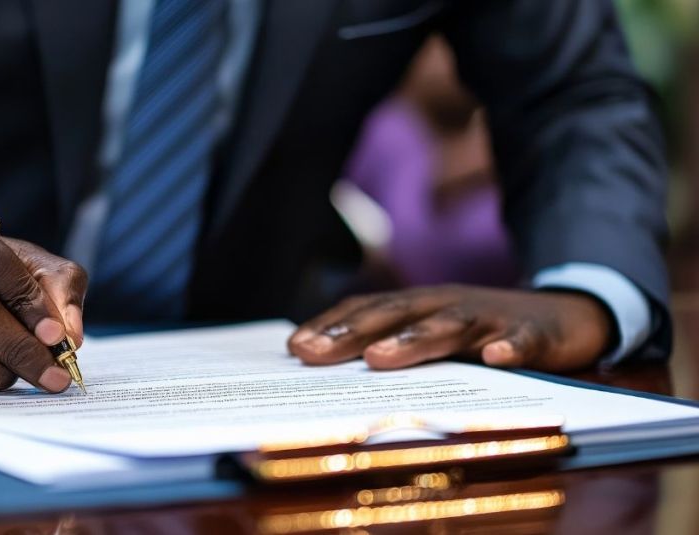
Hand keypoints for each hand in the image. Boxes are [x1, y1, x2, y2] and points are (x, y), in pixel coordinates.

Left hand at [288, 285, 613, 371]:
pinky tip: (496, 358)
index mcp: (421, 305)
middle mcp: (448, 304)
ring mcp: (491, 317)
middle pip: (396, 314)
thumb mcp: (437, 334)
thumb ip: (396, 345)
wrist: (567, 314)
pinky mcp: (536, 333)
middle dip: (352, 332)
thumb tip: (334, 366)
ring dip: (413, 341)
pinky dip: (510, 347)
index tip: (294, 347)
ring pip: (449, 325)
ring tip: (379, 358)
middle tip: (314, 352)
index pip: (368, 309)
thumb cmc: (485, 329)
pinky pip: (523, 339)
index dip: (332, 324)